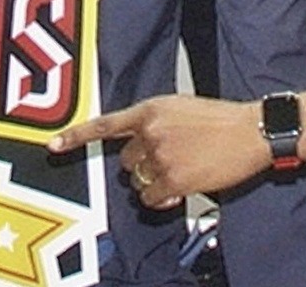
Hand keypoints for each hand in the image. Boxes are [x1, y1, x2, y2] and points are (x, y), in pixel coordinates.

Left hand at [50, 95, 267, 211]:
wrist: (252, 131)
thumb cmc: (222, 119)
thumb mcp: (179, 106)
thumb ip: (153, 121)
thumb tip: (137, 143)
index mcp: (149, 110)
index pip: (105, 124)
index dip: (76, 137)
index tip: (53, 146)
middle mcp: (150, 132)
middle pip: (125, 161)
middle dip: (143, 164)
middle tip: (170, 159)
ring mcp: (161, 157)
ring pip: (139, 180)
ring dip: (155, 181)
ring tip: (182, 169)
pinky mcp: (174, 179)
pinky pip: (151, 197)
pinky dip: (161, 199)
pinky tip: (179, 189)